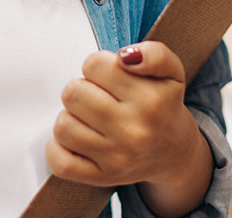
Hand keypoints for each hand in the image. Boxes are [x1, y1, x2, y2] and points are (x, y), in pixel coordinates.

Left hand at [47, 42, 210, 213]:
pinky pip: (60, 162)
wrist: (174, 152)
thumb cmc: (163, 106)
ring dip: (71, 117)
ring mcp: (117, 158)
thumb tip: (125, 57)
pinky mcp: (101, 177)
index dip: (97, 66)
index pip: (94, 65)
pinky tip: (75, 140)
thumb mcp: (171, 72)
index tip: (108, 77)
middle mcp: (135, 131)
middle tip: (97, 97)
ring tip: (89, 118)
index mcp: (152, 101)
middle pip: (73, 93)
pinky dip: (58, 149)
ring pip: (63, 125)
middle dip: (81, 89)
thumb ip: (155, 54)